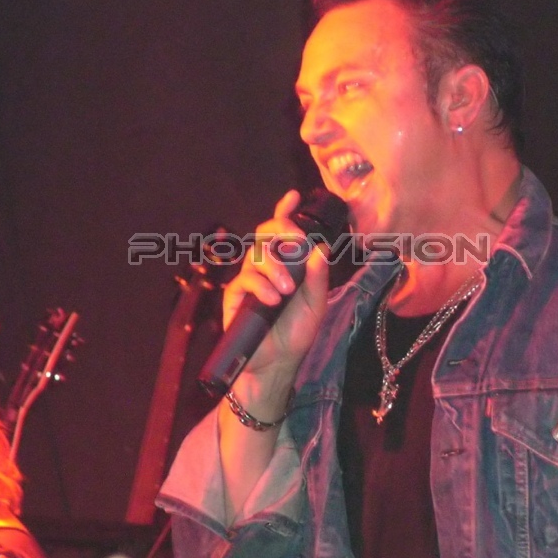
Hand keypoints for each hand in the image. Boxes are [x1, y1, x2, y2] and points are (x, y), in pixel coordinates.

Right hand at [222, 190, 329, 385]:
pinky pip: (244, 280)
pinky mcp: (236, 295)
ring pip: (256, 255)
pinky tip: (272, 300)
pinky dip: (261, 286)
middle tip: (296, 241)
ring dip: (274, 268)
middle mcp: (267, 267)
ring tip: (286, 291)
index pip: (283, 233)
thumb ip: (318, 277)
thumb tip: (321, 248)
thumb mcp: (316, 304)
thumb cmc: (296, 332)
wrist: (278, 362)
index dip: (285, 212)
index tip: (293, 195)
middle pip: (265, 234)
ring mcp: (250, 280)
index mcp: (288, 265)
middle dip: (281, 229)